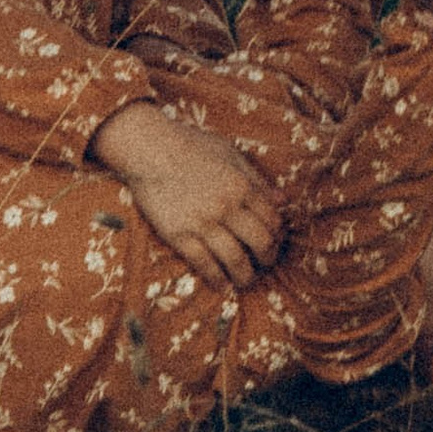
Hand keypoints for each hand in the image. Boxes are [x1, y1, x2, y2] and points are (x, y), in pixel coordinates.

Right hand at [94, 104, 282, 289]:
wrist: (149, 149)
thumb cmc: (190, 146)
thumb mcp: (230, 154)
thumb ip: (257, 179)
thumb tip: (283, 201)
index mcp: (242, 186)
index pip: (272, 220)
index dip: (278, 236)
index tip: (274, 243)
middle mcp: (227, 207)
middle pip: (260, 243)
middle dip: (267, 258)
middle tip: (264, 264)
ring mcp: (203, 222)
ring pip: (235, 259)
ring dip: (245, 276)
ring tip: (245, 281)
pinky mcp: (179, 235)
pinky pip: (204, 264)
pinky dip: (217, 279)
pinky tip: (223, 285)